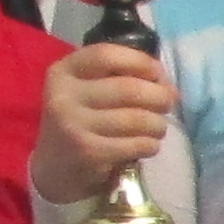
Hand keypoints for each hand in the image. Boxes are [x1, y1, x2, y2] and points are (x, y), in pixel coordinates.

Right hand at [35, 43, 173, 202]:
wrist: (56, 168)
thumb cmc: (82, 121)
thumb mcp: (87, 91)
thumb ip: (118, 77)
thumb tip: (165, 83)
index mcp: (63, 72)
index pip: (106, 55)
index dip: (140, 61)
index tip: (157, 73)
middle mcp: (63, 96)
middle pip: (128, 89)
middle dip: (159, 96)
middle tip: (167, 104)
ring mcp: (73, 126)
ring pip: (136, 118)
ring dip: (157, 124)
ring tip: (158, 127)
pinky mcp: (88, 153)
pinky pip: (135, 144)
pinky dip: (151, 145)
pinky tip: (149, 145)